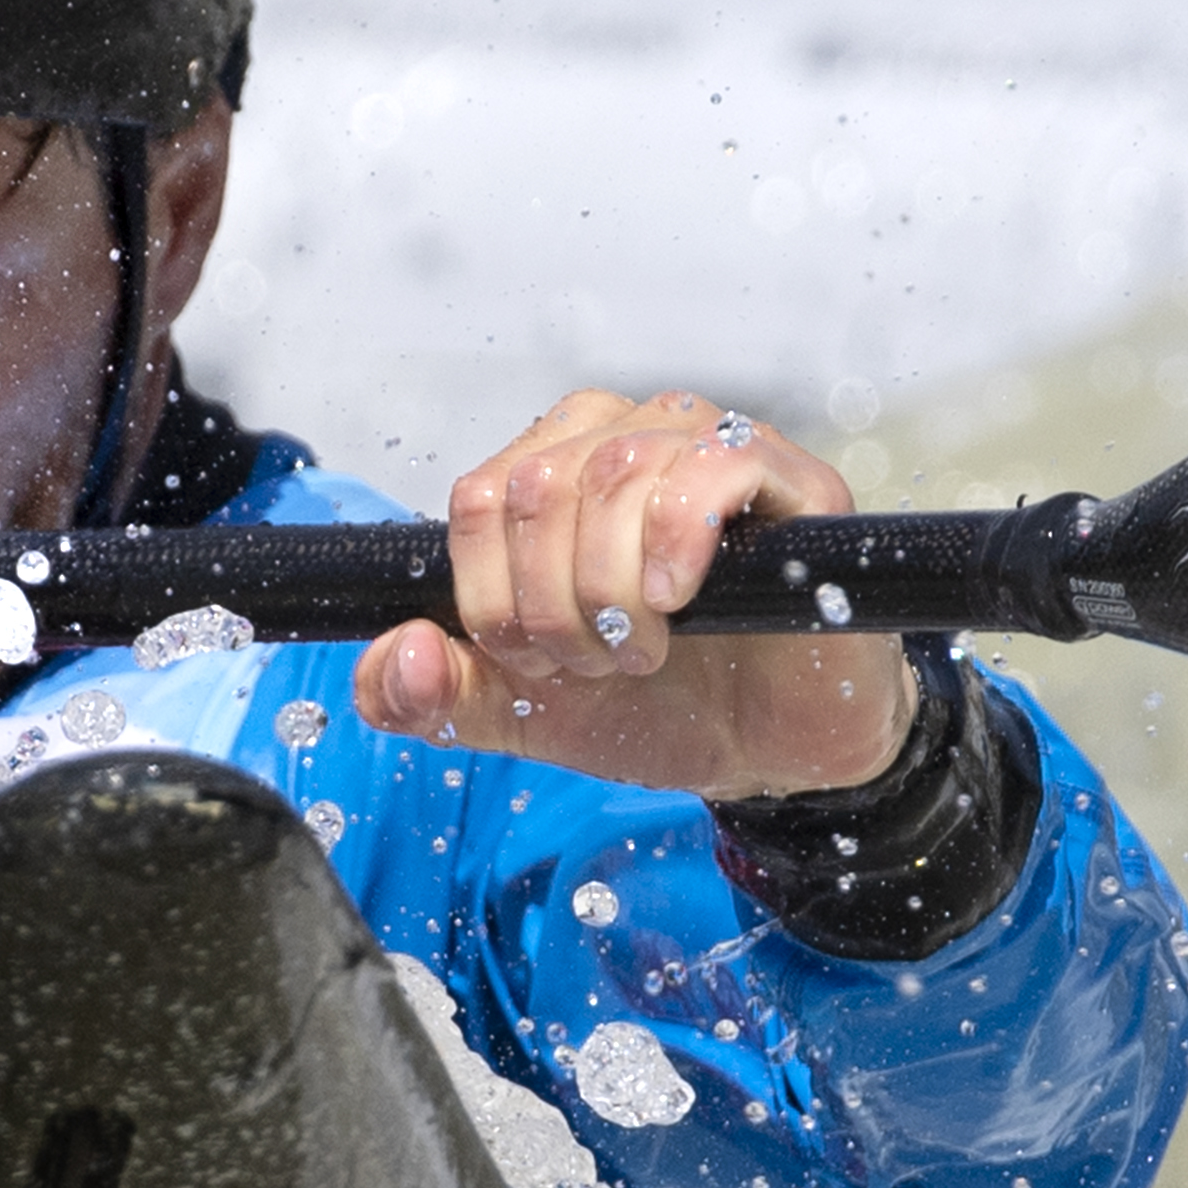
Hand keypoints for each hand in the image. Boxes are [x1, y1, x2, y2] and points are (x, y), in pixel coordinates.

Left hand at [354, 391, 916, 803]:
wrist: (768, 752)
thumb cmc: (656, 707)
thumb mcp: (522, 714)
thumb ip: (434, 696)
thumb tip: (395, 657)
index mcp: (552, 469)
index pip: (478, 499)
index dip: (492, 597)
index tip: (539, 662)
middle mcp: (625, 435)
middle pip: (539, 486)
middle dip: (551, 606)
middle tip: (597, 663)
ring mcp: (710, 448)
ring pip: (617, 470)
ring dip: (612, 588)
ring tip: (644, 648)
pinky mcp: (792, 479)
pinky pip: (716, 462)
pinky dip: (676, 538)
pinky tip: (676, 597)